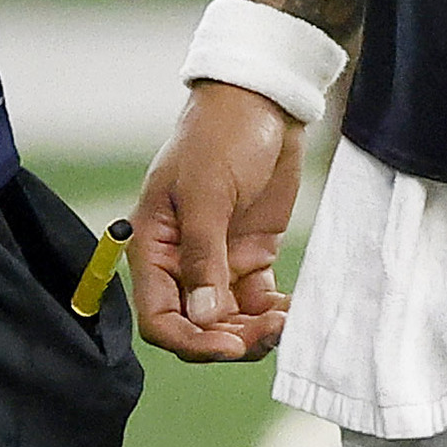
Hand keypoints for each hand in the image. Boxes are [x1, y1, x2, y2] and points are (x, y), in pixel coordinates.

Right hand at [129, 82, 302, 362]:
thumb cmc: (223, 134)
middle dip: (229, 340)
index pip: (158, 316)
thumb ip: (204, 256)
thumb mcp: (208, 191)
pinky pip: (257, 301)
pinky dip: (272, 313)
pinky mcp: (250, 253)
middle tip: (270, 332)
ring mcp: (218, 259)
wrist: (264, 99)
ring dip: (254, 331)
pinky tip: (293, 311)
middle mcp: (180, 260)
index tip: (228, 347)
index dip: (189, 340)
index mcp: (153, 245)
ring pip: (228, 320)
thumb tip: (204, 318)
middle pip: (196, 325)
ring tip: (286, 323)